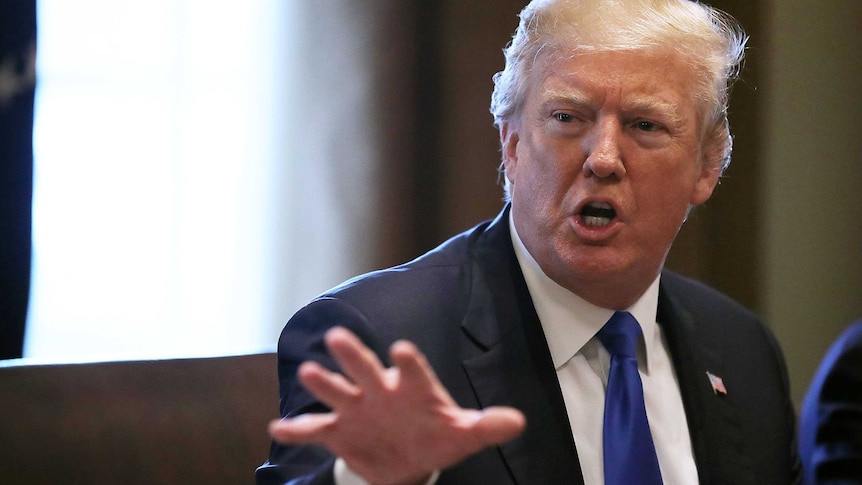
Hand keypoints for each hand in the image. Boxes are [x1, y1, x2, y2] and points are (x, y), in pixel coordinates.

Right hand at [268, 326, 525, 484]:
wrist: (409, 457)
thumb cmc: (438, 435)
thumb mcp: (463, 434)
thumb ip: (485, 426)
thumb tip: (517, 421)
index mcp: (413, 388)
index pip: (412, 370)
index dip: (407, 361)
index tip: (402, 349)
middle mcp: (381, 391)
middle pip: (365, 368)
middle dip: (353, 355)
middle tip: (338, 336)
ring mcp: (357, 409)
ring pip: (337, 391)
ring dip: (323, 383)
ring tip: (309, 372)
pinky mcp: (339, 431)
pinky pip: (315, 429)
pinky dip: (297, 429)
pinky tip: (280, 427)